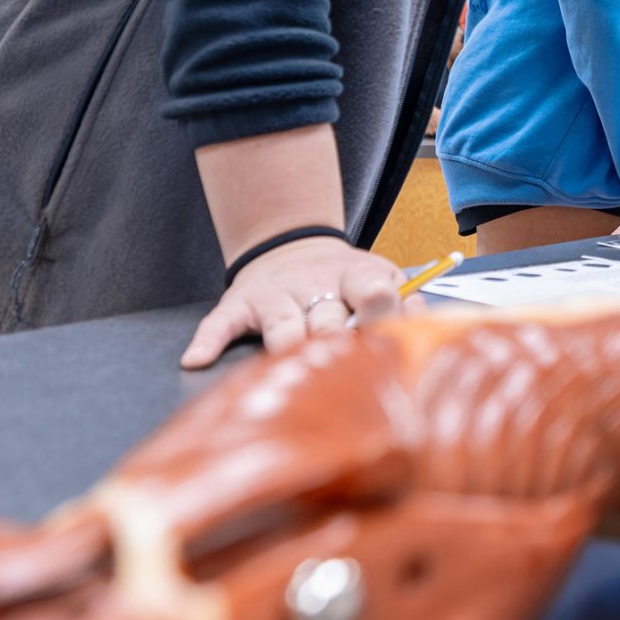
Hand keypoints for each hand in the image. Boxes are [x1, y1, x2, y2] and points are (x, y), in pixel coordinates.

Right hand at [180, 237, 401, 368]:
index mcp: (356, 275)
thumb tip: (423, 323)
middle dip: (334, 342)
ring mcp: (275, 293)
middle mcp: (314, 283)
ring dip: (288, 347)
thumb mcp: (381, 277)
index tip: (384, 334)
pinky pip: (220, 322)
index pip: (372, 289)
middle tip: (342, 367)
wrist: (294, 248)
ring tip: (291, 370)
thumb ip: (403, 302)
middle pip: (327, 318)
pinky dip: (207, 340)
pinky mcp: (241, 303)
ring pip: (282, 326)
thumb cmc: (347, 281)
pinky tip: (196, 360)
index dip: (379, 312)